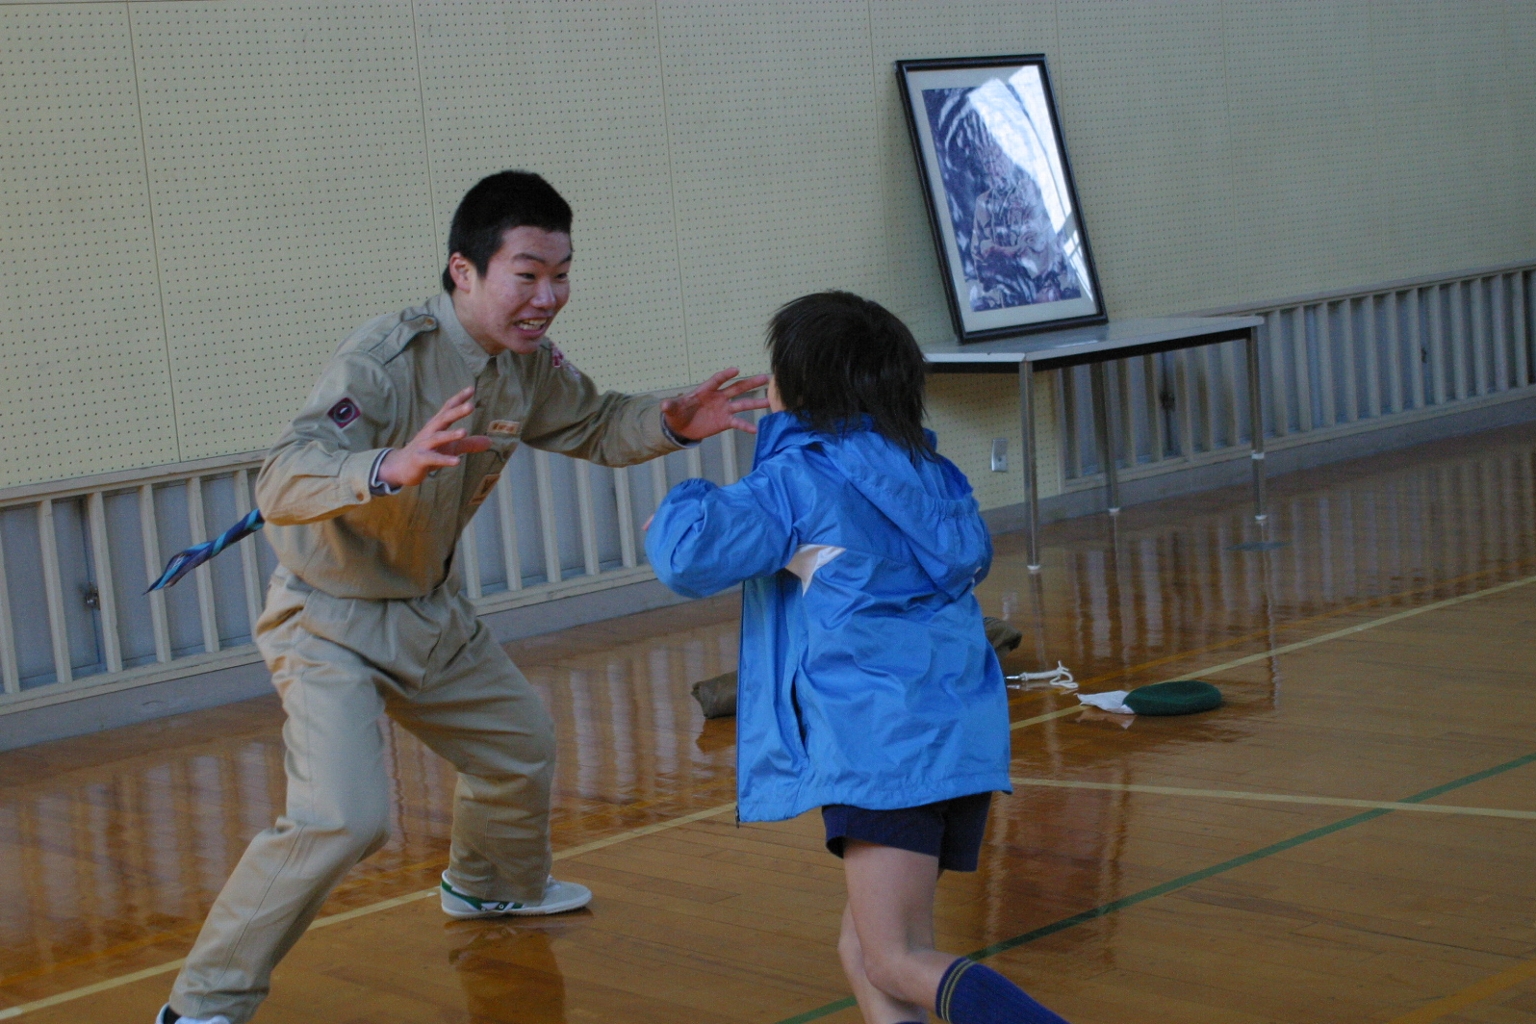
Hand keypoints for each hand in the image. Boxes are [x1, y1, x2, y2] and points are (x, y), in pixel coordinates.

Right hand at [377, 386, 491, 487]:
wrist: (402, 467)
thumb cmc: (429, 452)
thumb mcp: (450, 447)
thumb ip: (469, 444)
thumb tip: (490, 442)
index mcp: (437, 425)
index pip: (448, 409)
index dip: (459, 399)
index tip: (471, 389)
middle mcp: (430, 431)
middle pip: (443, 419)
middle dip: (456, 412)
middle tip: (471, 406)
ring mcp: (424, 445)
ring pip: (437, 437)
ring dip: (450, 434)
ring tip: (464, 431)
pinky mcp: (420, 459)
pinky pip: (433, 458)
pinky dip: (444, 459)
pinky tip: (456, 461)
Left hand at [661, 368, 770, 439]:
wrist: (681, 427)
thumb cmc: (677, 413)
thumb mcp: (672, 410)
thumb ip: (671, 406)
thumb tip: (663, 405)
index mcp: (706, 390)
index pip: (717, 380)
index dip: (726, 375)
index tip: (736, 370)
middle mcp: (718, 397)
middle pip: (736, 388)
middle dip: (750, 383)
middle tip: (765, 378)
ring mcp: (723, 409)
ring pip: (742, 404)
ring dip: (756, 403)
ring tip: (770, 401)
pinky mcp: (725, 421)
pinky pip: (737, 423)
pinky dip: (746, 426)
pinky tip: (756, 430)